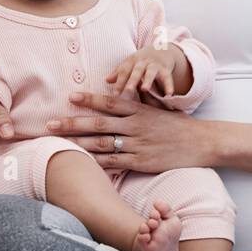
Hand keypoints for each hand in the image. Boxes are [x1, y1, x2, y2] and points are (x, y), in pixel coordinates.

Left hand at [45, 90, 207, 174]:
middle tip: (49, 125)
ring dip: (79, 143)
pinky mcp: (142, 162)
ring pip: (102, 143)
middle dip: (72, 123)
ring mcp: (138, 144)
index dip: (89, 99)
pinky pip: (115, 162)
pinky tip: (82, 162)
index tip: (70, 96)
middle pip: (98, 123)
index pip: (110, 102)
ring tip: (58, 143)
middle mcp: (136, 126)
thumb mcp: (162, 108)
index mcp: (140, 110)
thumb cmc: (181, 126)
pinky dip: (97, 162)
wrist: (203, 143)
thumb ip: (143, 100)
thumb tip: (130, 88)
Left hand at [107, 45, 178, 99]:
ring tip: (144, 89)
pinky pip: (167, 78)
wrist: (161, 49)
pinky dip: (169, 85)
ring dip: (148, 80)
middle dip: (132, 80)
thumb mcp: (130, 63)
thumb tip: (106, 80)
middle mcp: (143, 62)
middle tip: (127, 91)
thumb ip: (119, 72)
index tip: (115, 94)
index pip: (124, 71)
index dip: (119, 82)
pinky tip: (169, 94)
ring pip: (151, 72)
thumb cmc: (141, 61)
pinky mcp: (165, 69)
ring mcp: (154, 65)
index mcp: (132, 61)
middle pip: (136, 71)